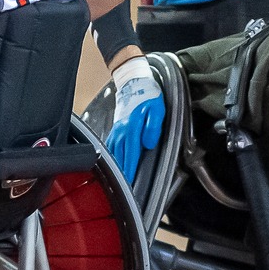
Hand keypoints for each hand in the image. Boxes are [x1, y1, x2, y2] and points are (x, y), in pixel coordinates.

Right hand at [103, 56, 164, 182]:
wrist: (134, 82)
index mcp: (132, 127)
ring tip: (117, 180)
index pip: (130, 153)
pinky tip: (112, 162)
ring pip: (114, 151)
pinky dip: (111, 155)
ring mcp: (117, 129)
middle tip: (123, 188)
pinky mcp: (116, 127)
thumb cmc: (148, 96)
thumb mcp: (157, 109)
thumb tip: (147, 143)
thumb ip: (153, 127)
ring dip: (116, 165)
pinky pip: (110, 144)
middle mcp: (122, 130)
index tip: (129, 182)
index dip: (130, 168)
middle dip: (122, 172)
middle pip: (120, 156)